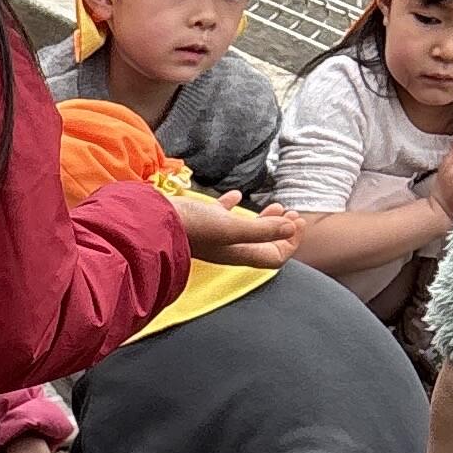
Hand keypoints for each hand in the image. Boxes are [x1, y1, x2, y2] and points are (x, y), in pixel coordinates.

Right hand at [176, 191, 299, 262]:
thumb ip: (261, 230)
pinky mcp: (202, 221)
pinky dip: (234, 206)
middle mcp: (230, 247)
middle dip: (283, 231)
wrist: (153, 222)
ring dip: (265, 220)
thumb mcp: (230, 228)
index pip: (274, 257)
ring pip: (247, 231)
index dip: (291, 242)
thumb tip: (291, 227)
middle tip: (293, 214)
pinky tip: (237, 195)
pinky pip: (223, 215)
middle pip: (264, 245)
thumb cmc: (192, 227)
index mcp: (240, 253)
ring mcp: (216, 235)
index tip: (298, 221)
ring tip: (276, 206)